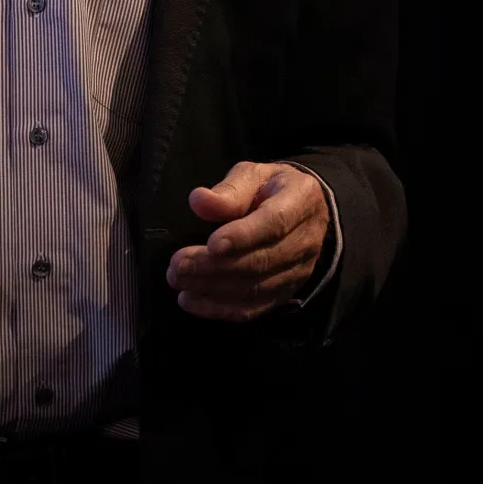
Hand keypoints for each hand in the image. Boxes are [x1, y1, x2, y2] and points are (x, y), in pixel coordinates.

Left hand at [165, 160, 329, 321]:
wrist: (303, 210)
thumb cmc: (270, 187)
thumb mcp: (253, 174)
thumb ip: (229, 189)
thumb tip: (199, 201)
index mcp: (301, 201)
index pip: (274, 223)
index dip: (243, 237)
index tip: (212, 244)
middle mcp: (305, 241)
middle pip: (261, 261)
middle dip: (215, 267)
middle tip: (177, 265)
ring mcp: (298, 271)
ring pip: (256, 288)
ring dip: (213, 288)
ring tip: (179, 281)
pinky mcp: (286, 292)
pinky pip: (255, 307)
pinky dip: (221, 309)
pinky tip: (192, 302)